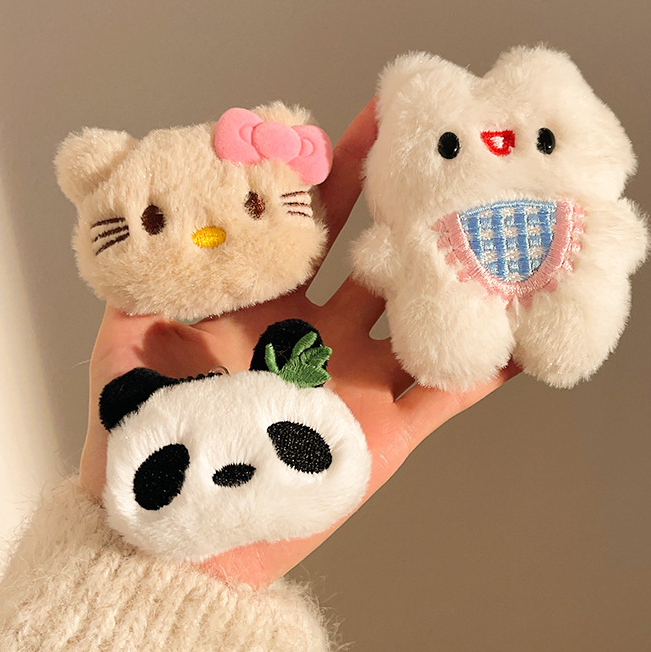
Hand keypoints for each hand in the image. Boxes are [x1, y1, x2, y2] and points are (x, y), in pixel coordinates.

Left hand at [79, 99, 517, 587]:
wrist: (170, 533)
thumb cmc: (140, 436)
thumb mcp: (128, 340)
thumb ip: (148, 274)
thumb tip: (168, 203)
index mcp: (266, 303)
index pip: (313, 220)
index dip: (342, 168)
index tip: (376, 119)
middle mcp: (320, 333)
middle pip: (379, 254)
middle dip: (414, 204)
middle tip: (456, 152)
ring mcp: (357, 381)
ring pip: (422, 315)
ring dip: (461, 275)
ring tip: (507, 224)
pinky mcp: (385, 434)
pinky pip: (445, 394)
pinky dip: (484, 366)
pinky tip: (522, 333)